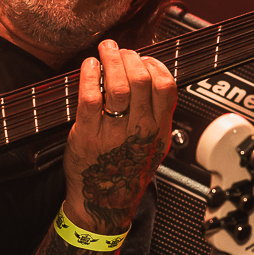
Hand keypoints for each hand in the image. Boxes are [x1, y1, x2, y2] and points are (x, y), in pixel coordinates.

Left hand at [63, 39, 174, 232]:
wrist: (103, 203)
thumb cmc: (126, 172)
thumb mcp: (153, 146)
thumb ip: (156, 115)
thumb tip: (152, 77)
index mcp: (158, 130)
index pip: (166, 87)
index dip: (154, 65)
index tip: (143, 59)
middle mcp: (139, 130)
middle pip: (141, 80)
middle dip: (129, 57)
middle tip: (119, 50)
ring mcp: (113, 132)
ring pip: (117, 86)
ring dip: (110, 60)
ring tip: (104, 51)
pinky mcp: (87, 134)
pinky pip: (90, 98)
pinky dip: (89, 76)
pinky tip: (89, 66)